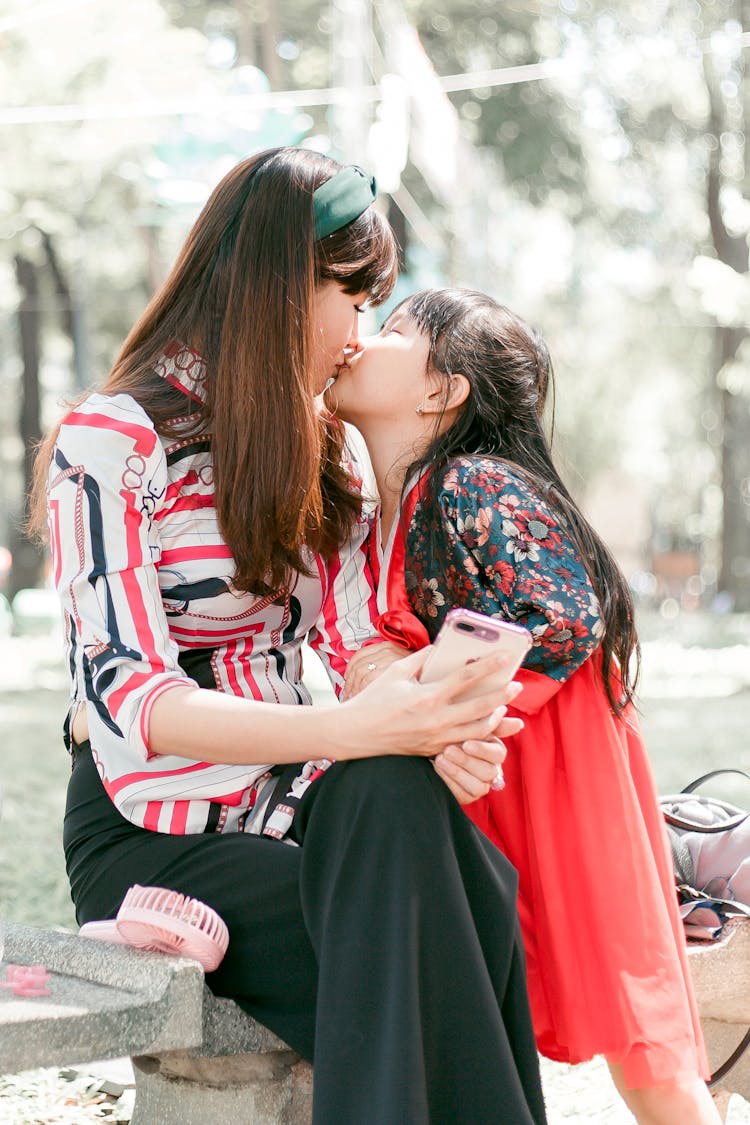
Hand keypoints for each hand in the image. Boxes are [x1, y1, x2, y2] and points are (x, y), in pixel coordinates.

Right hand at [332, 648, 521, 761]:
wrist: (356, 734)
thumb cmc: (374, 700)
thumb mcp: (396, 673)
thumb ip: (421, 659)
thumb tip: (441, 647)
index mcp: (427, 696)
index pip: (466, 678)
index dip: (489, 666)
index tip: (506, 656)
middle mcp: (436, 720)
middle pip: (481, 708)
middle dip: (503, 696)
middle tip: (517, 685)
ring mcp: (437, 739)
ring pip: (478, 731)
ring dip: (496, 719)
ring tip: (505, 708)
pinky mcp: (434, 750)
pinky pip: (465, 743)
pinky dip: (479, 734)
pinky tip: (487, 726)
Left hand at [433, 711, 522, 804]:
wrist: (430, 744)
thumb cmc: (453, 732)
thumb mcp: (469, 724)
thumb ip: (492, 722)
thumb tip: (519, 723)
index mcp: (495, 751)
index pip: (498, 754)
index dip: (483, 750)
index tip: (466, 744)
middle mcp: (491, 770)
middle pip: (488, 772)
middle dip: (466, 761)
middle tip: (448, 750)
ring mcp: (480, 785)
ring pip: (478, 787)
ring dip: (457, 773)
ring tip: (441, 759)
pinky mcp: (467, 796)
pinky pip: (463, 796)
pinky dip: (449, 782)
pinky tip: (438, 768)